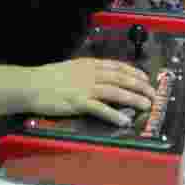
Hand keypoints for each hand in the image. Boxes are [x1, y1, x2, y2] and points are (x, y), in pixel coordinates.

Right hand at [28, 58, 155, 126]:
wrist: (31, 84)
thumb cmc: (48, 77)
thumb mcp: (71, 68)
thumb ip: (87, 71)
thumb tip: (101, 76)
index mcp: (89, 64)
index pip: (117, 66)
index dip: (134, 72)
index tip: (145, 78)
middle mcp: (90, 74)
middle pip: (121, 78)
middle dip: (140, 85)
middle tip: (153, 93)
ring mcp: (85, 88)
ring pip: (115, 91)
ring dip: (133, 98)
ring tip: (146, 105)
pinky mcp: (78, 102)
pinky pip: (100, 109)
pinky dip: (114, 115)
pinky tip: (124, 120)